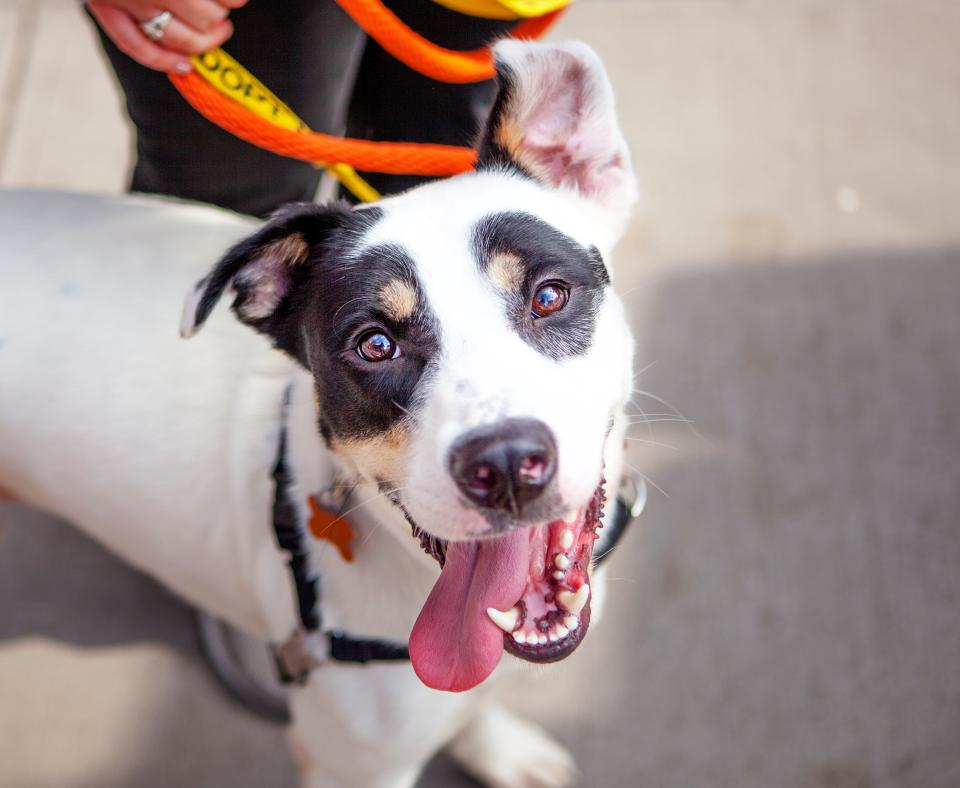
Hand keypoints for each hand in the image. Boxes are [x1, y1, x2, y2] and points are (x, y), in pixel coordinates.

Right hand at [87, 0, 247, 72]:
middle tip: (223, 12)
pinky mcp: (105, 7)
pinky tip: (186, 66)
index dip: (234, 0)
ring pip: (181, 39)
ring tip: (218, 31)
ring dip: (207, 41)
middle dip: (220, 18)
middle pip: (206, 19)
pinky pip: (138, 47)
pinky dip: (164, 62)